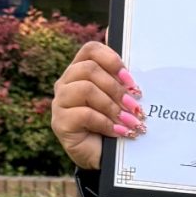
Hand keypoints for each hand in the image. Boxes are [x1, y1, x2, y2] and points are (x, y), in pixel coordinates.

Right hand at [50, 40, 144, 173]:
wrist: (106, 157)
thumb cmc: (115, 123)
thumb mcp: (122, 98)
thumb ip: (123, 76)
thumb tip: (123, 39)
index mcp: (81, 71)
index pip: (90, 49)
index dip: (111, 59)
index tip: (130, 79)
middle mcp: (67, 83)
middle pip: (89, 69)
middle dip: (116, 88)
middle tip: (135, 105)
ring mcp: (60, 102)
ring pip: (86, 89)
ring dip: (112, 106)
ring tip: (130, 121)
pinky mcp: (60, 123)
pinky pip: (84, 114)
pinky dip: (106, 123)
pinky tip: (118, 131)